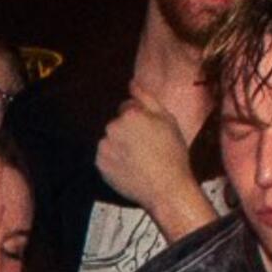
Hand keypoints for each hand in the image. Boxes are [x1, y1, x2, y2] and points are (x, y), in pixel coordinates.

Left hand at [97, 87, 202, 238]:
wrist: (166, 189)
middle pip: (117, 123)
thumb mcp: (167, 119)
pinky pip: (105, 156)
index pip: (127, 107)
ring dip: (119, 145)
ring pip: (110, 140)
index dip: (140, 119)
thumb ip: (147, 98)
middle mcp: (113, 127)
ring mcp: (104, 147)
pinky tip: (129, 168)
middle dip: (127, 131)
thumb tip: (131, 83)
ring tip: (137, 160)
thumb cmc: (172, 153)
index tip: (150, 134)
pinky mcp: (100, 164)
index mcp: (130, 113)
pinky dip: (114, 160)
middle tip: (145, 148)